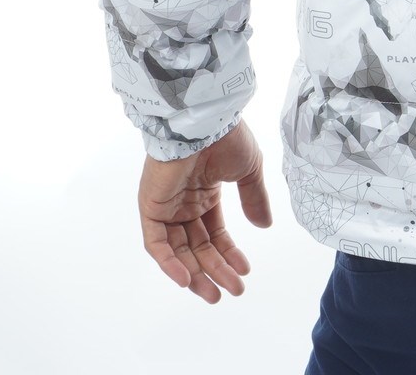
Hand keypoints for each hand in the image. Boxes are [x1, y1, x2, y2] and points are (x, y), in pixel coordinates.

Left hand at [137, 118, 272, 302]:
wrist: (205, 121)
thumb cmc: (228, 138)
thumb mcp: (249, 171)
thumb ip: (254, 199)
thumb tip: (264, 226)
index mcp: (205, 193)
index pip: (215, 233)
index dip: (229, 254)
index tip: (244, 271)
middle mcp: (184, 203)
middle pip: (198, 247)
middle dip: (215, 270)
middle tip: (232, 291)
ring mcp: (167, 206)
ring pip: (178, 251)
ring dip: (195, 273)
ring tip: (214, 293)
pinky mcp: (151, 207)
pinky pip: (156, 244)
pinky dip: (169, 263)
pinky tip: (187, 279)